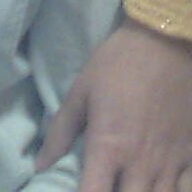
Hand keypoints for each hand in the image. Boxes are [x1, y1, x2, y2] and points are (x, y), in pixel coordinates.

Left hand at [37, 19, 191, 191]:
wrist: (165, 41)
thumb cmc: (118, 63)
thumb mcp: (82, 90)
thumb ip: (60, 131)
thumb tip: (40, 164)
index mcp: (109, 147)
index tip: (80, 191)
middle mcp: (140, 163)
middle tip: (105, 184)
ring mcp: (169, 163)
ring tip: (127, 184)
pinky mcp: (189, 155)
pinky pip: (182, 189)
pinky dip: (169, 190)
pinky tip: (156, 182)